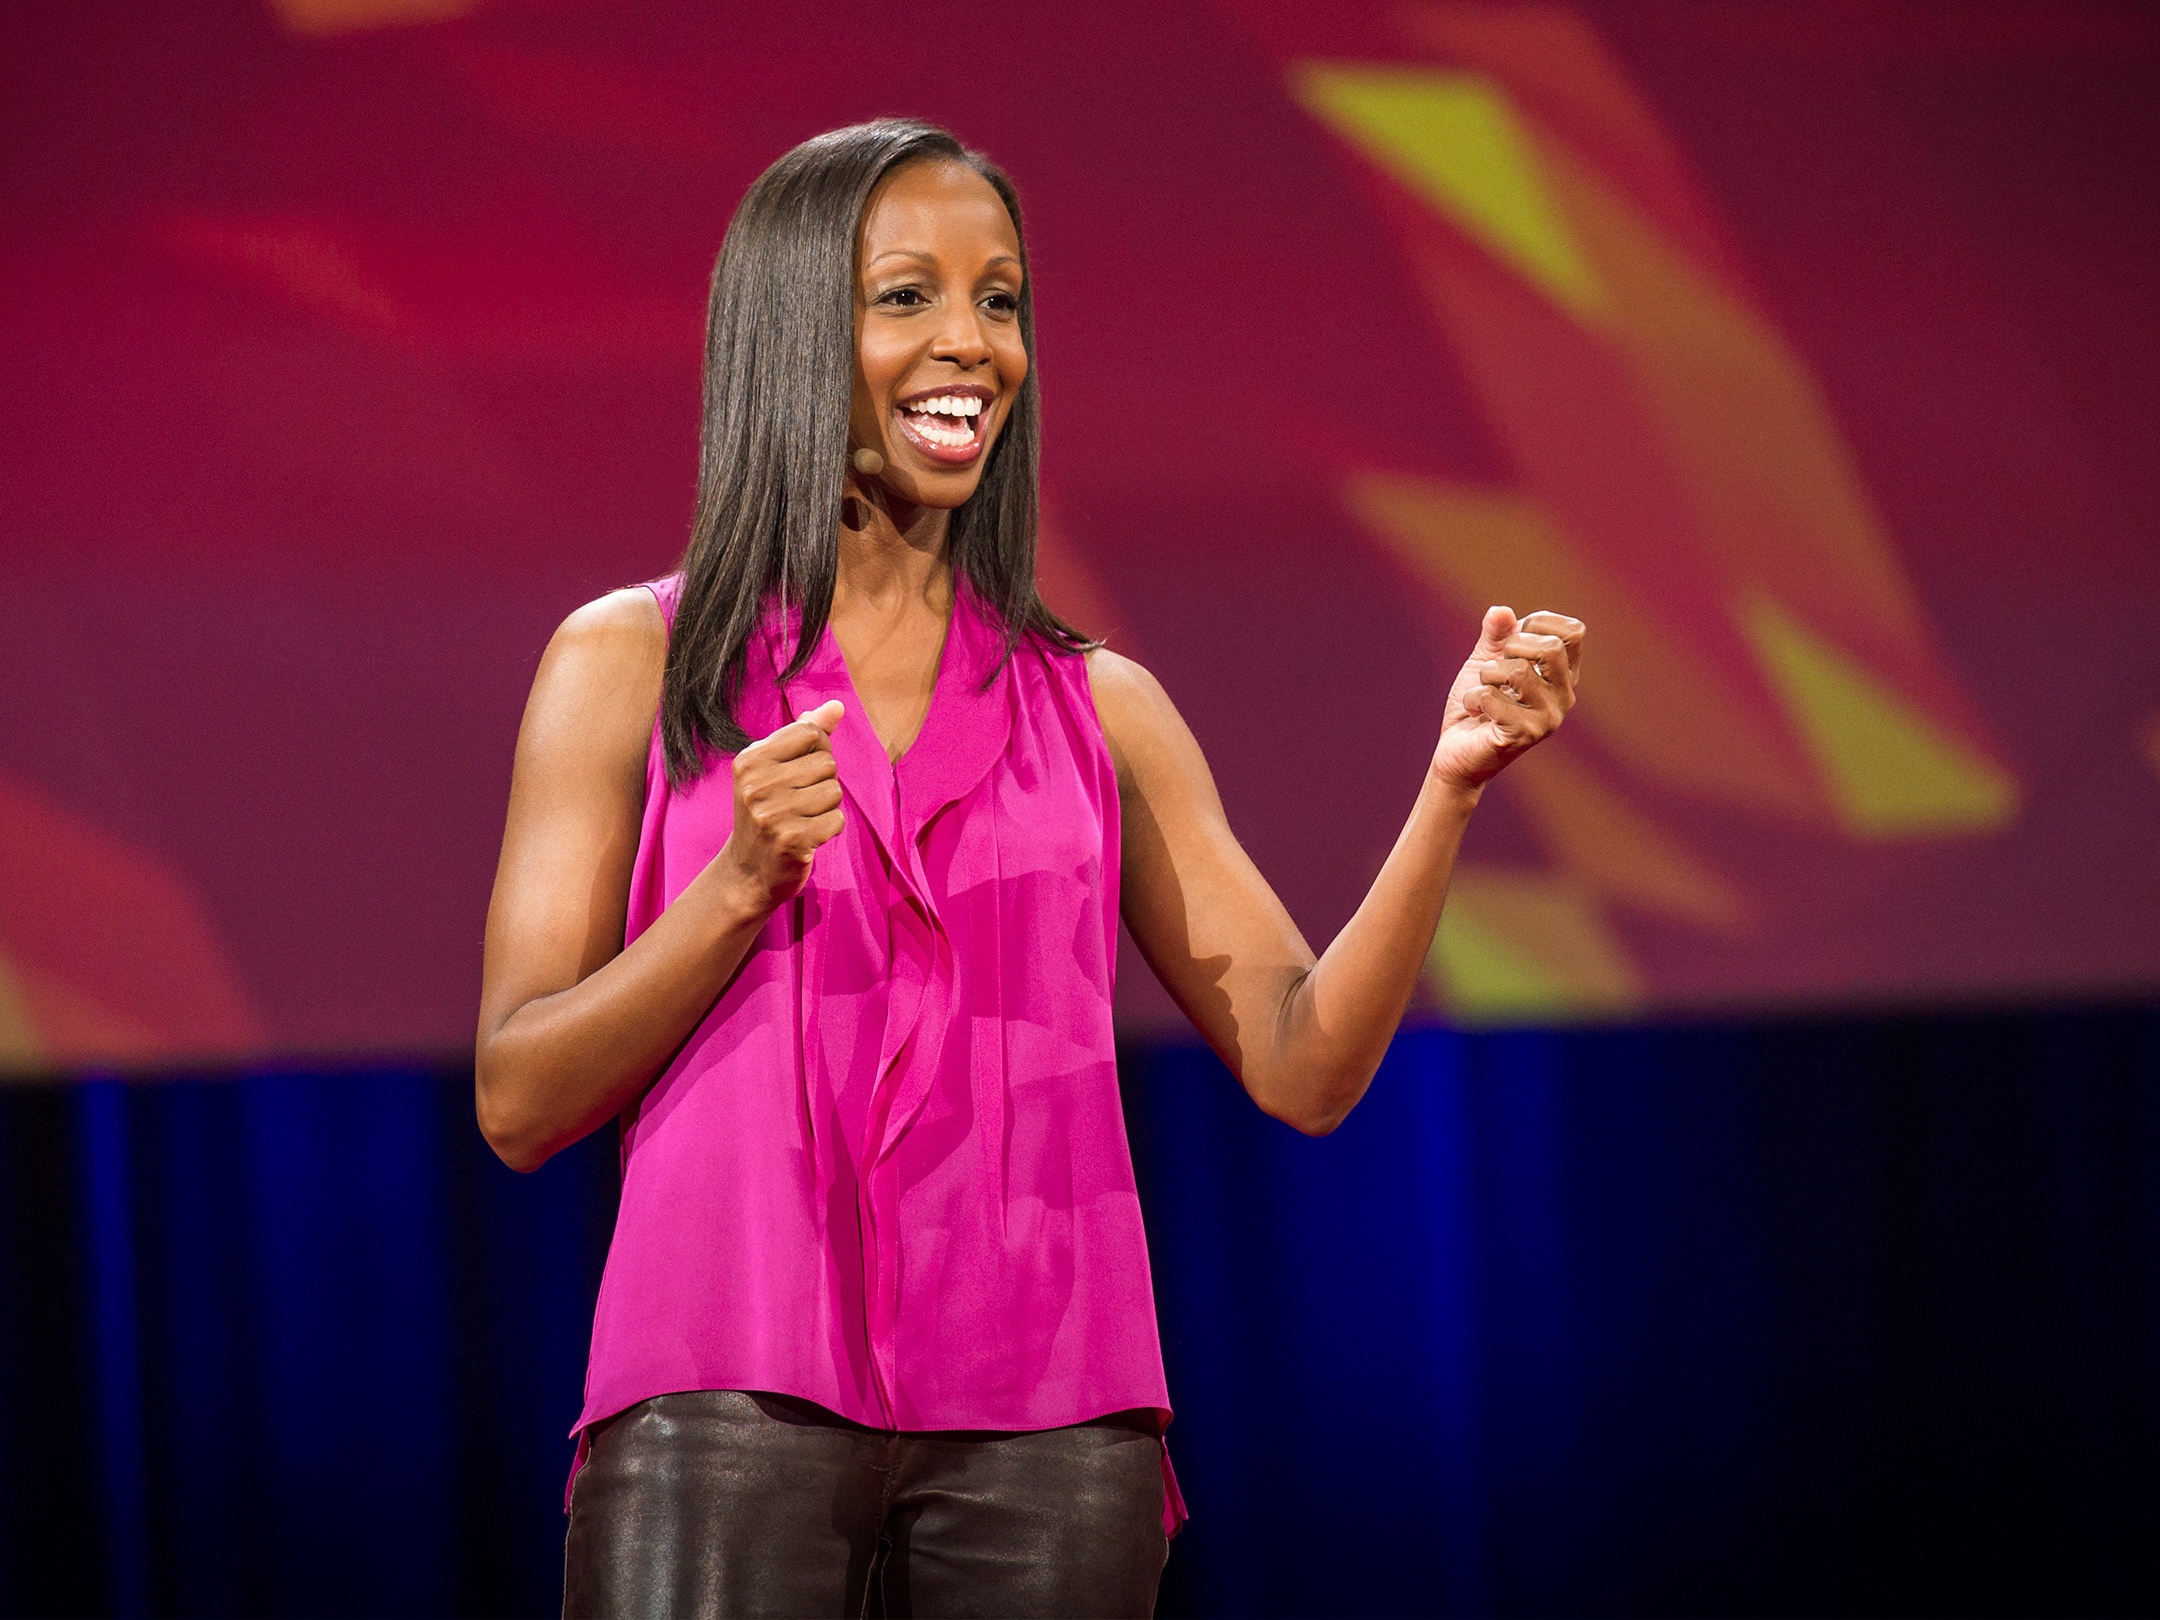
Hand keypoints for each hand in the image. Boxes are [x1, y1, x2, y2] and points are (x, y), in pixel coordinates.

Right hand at [715, 699, 846, 912]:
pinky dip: (829, 829)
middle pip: (826, 762)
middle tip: (798, 801)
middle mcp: (757, 786)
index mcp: (750, 760)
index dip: (818, 749)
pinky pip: (837, 820)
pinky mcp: (793, 842)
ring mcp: (773, 815)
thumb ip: (806, 734)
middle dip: (822, 781)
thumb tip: (836, 706)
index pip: (809, 733)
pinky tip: (807, 836)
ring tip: (802, 818)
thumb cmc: (767, 810)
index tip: (800, 770)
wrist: (749, 871)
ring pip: (834, 791)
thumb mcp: (776, 767)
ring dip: (826, 807)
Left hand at [1431, 607, 1584, 793]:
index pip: (1574, 632)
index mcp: (1563, 675)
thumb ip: (1495, 634)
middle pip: (1551, 648)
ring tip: (1481, 693)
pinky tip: (1475, 713)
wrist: (1458, 752)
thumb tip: (1501, 611)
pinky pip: (1491, 697)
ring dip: (1485, 676)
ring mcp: (1548, 719)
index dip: (1538, 624)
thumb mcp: (1485, 660)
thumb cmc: (1477, 704)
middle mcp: (1564, 697)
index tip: (1514, 641)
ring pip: (1516, 672)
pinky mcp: (1524, 735)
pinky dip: (1472, 699)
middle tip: (1496, 668)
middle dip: (1511, 648)